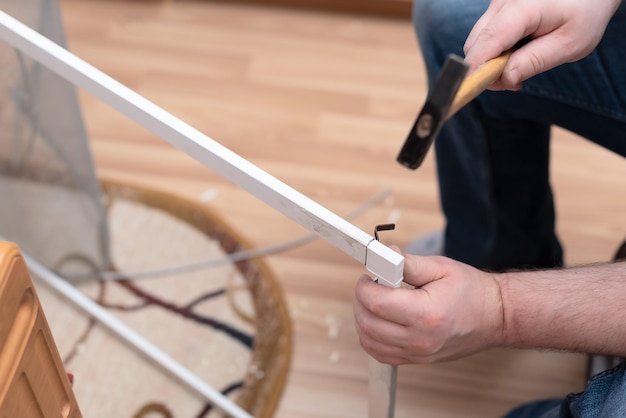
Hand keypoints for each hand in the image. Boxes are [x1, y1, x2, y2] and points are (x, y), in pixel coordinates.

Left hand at [354, 250, 504, 364]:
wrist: (495, 317)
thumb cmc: (473, 291)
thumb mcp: (441, 268)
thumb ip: (407, 263)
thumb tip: (383, 257)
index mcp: (427, 314)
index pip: (377, 303)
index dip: (365, 287)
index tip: (368, 276)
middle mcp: (420, 339)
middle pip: (367, 323)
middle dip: (361, 301)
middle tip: (372, 286)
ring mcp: (418, 354)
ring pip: (369, 342)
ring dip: (363, 319)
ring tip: (377, 301)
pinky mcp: (416, 360)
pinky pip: (380, 354)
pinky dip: (371, 338)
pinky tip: (380, 320)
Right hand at [464, 0, 620, 89]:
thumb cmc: (585, 13)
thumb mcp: (570, 44)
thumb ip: (535, 61)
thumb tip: (504, 78)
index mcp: (523, 8)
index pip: (488, 42)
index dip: (475, 69)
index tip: (470, 90)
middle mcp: (503, 1)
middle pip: (477, 44)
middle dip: (487, 69)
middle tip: (514, 82)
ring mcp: (498, 1)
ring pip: (478, 40)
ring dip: (491, 59)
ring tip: (520, 64)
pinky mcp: (497, 5)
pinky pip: (485, 33)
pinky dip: (495, 48)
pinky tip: (516, 50)